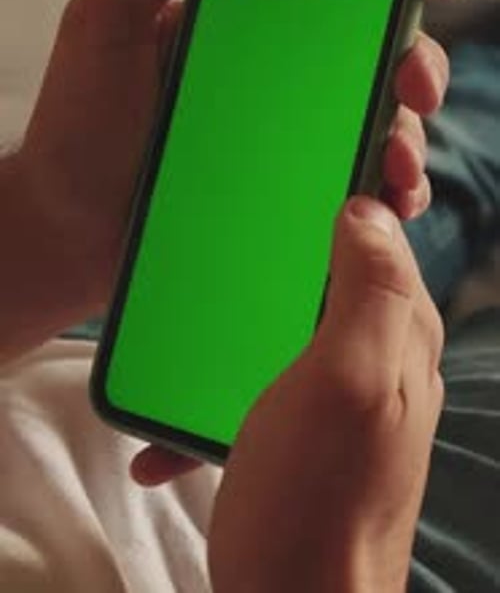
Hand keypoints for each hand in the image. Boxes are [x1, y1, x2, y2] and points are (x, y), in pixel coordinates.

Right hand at [208, 196, 443, 592]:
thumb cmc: (319, 493)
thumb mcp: (349, 378)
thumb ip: (371, 289)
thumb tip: (372, 206)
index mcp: (402, 331)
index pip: (396, 231)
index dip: (376, 179)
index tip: (341, 136)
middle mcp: (384, 355)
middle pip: (351, 265)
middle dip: (315, 224)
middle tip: (263, 195)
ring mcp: (345, 390)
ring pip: (306, 311)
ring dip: (266, 291)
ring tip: (220, 275)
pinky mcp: (305, 421)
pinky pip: (273, 366)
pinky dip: (238, 365)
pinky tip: (194, 389)